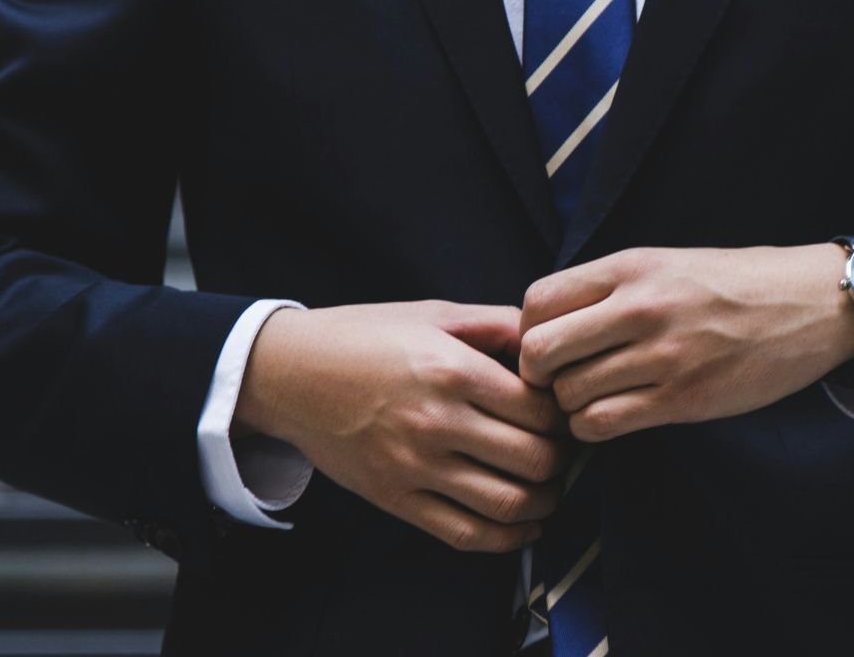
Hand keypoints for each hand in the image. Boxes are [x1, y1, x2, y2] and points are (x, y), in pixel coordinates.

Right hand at [237, 300, 575, 551]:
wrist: (289, 374)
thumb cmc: (364, 337)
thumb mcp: (433, 314)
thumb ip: (496, 324)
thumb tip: (549, 340)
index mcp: (453, 370)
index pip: (540, 409)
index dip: (565, 414)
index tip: (565, 412)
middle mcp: (437, 422)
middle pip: (535, 459)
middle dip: (561, 460)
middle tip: (564, 451)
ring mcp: (415, 466)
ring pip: (508, 503)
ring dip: (544, 502)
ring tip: (549, 488)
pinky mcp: (395, 498)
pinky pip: (465, 533)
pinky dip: (507, 539)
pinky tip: (524, 526)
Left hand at [518, 245, 853, 441]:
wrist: (811, 304)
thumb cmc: (734, 285)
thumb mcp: (666, 263)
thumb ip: (610, 289)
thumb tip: (546, 324)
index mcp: (631, 267)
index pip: (536, 301)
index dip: (528, 331)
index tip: (548, 345)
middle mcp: (640, 307)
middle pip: (539, 352)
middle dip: (538, 374)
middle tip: (558, 380)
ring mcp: (662, 356)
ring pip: (569, 395)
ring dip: (569, 406)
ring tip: (592, 398)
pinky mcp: (683, 398)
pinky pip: (603, 423)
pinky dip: (594, 428)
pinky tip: (612, 416)